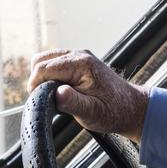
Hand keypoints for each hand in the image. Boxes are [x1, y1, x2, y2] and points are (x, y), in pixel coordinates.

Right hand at [27, 49, 149, 142]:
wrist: (131, 107)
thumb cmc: (113, 112)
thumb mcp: (92, 112)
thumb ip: (73, 102)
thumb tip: (57, 93)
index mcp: (82, 64)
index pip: (43, 68)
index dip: (35, 86)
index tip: (40, 102)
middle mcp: (79, 55)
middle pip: (40, 60)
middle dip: (37, 81)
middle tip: (47, 100)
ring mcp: (79, 56)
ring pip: (44, 60)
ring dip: (43, 78)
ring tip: (54, 97)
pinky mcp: (77, 61)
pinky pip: (53, 64)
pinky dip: (50, 76)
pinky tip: (60, 91)